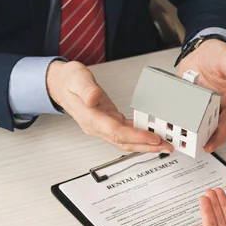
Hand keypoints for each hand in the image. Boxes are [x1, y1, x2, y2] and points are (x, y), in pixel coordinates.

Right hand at [47, 61, 172, 152]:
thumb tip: (94, 98)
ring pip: (126, 141)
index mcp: (90, 118)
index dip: (136, 137)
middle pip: (124, 142)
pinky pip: (126, 134)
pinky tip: (151, 135)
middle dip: (146, 147)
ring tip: (163, 145)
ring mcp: (102, 126)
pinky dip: (140, 136)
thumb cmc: (68, 80)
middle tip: (165, 147)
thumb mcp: (76, 78)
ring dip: (145, 145)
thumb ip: (86, 89)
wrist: (60, 84)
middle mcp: (97, 126)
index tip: (152, 137)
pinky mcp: (108, 122)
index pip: (116, 132)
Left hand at [177, 39, 225, 152]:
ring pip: (196, 125)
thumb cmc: (220, 56)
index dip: (219, 137)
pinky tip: (169, 123)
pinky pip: (183, 114)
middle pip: (211, 129)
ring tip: (177, 139)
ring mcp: (202, 105)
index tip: (209, 145)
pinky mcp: (188, 101)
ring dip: (188, 133)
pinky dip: (177, 120)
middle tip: (190, 146)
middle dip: (201, 140)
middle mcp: (217, 106)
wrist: (204, 48)